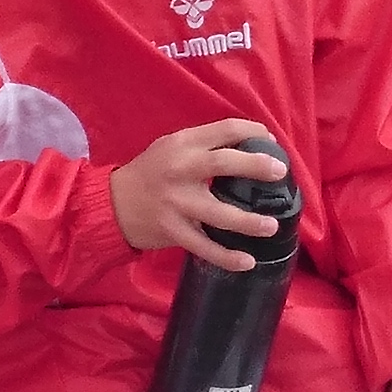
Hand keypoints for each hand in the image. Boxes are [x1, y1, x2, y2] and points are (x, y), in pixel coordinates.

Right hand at [109, 120, 284, 267]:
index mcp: (182, 144)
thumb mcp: (171, 147)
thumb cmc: (149, 172)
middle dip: (256, 166)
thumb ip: (204, 146)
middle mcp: (180, 170)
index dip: (253, 133)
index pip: (224, 130)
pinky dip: (226, 257)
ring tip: (271, 226)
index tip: (271, 142)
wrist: (111, 204)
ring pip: (218, 213)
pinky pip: (204, 246)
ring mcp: (176, 203)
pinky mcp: (172, 231)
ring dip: (248, 221)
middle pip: (223, 164)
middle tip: (280, 172)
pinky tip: (247, 262)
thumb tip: (250, 148)